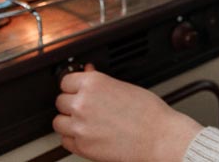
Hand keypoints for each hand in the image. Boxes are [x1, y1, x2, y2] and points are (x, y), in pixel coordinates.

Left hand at [54, 65, 202, 161]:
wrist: (160, 138)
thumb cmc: (149, 113)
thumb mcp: (124, 87)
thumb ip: (100, 81)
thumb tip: (87, 72)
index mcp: (93, 84)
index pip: (66, 81)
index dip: (74, 87)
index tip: (78, 90)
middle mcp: (83, 103)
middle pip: (60, 101)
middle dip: (71, 104)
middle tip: (86, 108)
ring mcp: (80, 126)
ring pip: (58, 122)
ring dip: (69, 122)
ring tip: (85, 123)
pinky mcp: (82, 146)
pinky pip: (65, 141)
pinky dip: (73, 139)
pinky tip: (87, 135)